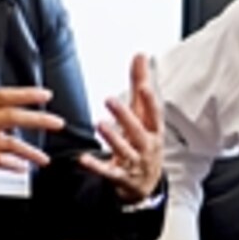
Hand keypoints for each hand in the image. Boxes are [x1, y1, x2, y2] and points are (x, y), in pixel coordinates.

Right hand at [0, 61, 63, 208]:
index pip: (2, 95)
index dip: (25, 93)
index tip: (45, 94)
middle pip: (11, 115)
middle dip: (37, 118)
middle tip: (57, 121)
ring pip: (7, 140)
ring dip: (29, 150)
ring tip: (44, 158)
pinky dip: (10, 163)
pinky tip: (22, 168)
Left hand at [80, 54, 163, 202]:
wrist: (147, 183)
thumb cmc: (145, 141)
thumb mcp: (144, 115)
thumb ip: (140, 85)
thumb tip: (140, 55)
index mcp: (154, 131)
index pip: (155, 115)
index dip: (150, 102)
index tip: (144, 87)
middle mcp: (146, 146)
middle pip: (137, 130)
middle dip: (124, 116)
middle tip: (109, 99)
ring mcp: (134, 163)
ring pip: (124, 150)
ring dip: (112, 138)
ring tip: (99, 124)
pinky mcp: (120, 176)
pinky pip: (108, 171)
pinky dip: (96, 166)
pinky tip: (83, 159)